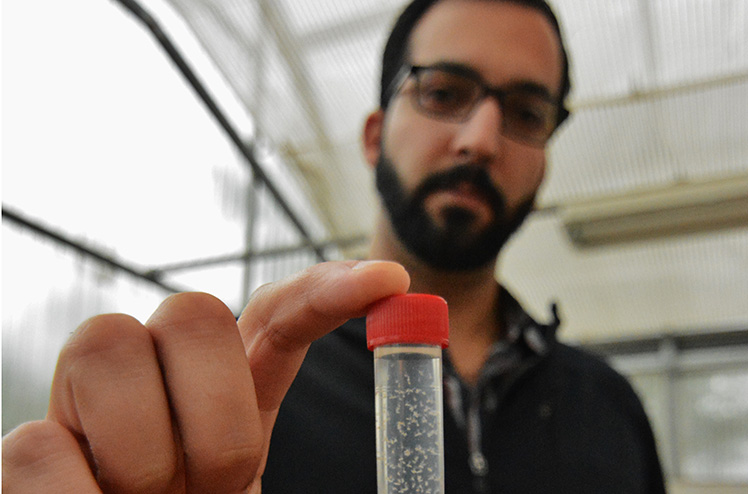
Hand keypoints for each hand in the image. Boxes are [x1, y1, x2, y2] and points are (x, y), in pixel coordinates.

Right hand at [2, 260, 408, 492]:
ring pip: (108, 341)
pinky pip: (38, 444)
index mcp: (233, 393)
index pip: (277, 316)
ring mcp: (90, 404)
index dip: (325, 291)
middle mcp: (162, 376)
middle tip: (219, 484)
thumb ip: (273, 455)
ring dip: (144, 452)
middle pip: (193, 309)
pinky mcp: (33, 446)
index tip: (388, 281)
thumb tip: (378, 425)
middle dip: (216, 403)